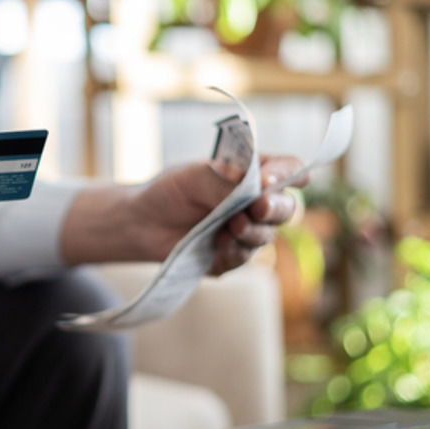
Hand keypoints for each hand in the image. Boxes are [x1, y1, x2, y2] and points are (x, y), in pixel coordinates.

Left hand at [61, 155, 305, 274]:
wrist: (140, 223)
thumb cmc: (169, 191)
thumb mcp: (194, 175)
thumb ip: (225, 178)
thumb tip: (256, 185)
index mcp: (253, 175)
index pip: (289, 169)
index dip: (290, 174)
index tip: (269, 181)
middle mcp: (255, 204)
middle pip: (286, 208)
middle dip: (275, 209)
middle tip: (257, 208)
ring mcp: (245, 232)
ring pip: (267, 236)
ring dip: (252, 232)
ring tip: (230, 227)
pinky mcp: (230, 257)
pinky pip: (244, 259)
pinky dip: (234, 252)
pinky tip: (218, 245)